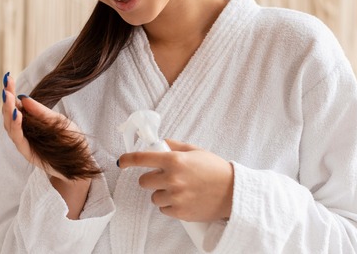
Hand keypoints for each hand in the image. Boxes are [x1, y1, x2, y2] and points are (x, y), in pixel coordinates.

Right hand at [1, 74, 85, 180]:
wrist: (81, 163)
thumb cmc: (70, 141)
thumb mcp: (59, 121)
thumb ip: (41, 112)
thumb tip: (23, 97)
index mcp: (30, 121)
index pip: (16, 104)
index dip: (10, 92)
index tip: (7, 77)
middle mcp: (24, 131)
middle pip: (9, 114)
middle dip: (6, 100)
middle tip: (5, 88)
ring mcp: (24, 143)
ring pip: (10, 126)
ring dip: (8, 111)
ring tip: (8, 97)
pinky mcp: (28, 153)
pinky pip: (18, 139)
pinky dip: (16, 126)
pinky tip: (17, 114)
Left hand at [118, 139, 233, 221]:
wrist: (233, 192)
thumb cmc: (215, 170)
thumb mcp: (195, 151)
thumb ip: (173, 146)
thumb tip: (157, 143)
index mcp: (175, 160)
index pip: (142, 158)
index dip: (128, 159)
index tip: (122, 161)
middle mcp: (173, 178)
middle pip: (144, 181)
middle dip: (152, 179)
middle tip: (166, 178)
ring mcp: (176, 197)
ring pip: (154, 197)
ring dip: (162, 194)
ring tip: (181, 190)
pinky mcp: (180, 212)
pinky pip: (163, 210)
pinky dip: (171, 206)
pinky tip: (184, 200)